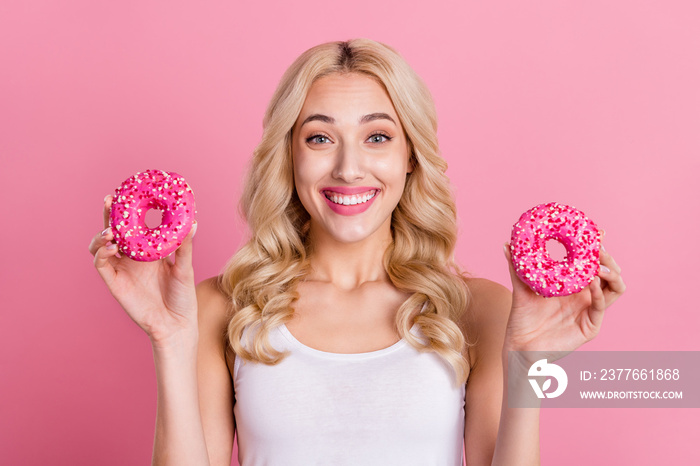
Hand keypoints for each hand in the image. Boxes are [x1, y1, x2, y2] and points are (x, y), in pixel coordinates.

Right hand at [87, 195, 198, 345]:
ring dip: (101, 235)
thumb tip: (193, 222)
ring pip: (100, 246)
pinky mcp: (114, 283)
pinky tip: (111, 247)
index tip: (127, 193)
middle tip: (109, 200)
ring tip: (110, 231)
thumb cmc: (183, 296)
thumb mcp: (185, 267)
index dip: (127, 210)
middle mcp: (131, 257)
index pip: (133, 225)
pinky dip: (102, 253)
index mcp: (147, 250)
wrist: (176, 324)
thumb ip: (185, 246)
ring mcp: (121, 269)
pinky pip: (101, 265)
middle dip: (108, 215)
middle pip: (112, 231)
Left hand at [501, 232, 625, 361]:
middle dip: (608, 258)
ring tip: (599, 264)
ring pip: (615, 289)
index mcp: (575, 286)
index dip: (598, 250)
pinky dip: (598, 292)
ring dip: (611, 274)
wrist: (519, 345)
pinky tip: (590, 281)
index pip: (595, 264)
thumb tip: (507, 244)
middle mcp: (586, 297)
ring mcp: (590, 312)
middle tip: (599, 247)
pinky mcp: (590, 327)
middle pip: (610, 274)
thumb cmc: (522, 318)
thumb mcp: (522, 288)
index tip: (597, 233)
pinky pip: (601, 307)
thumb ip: (517, 266)